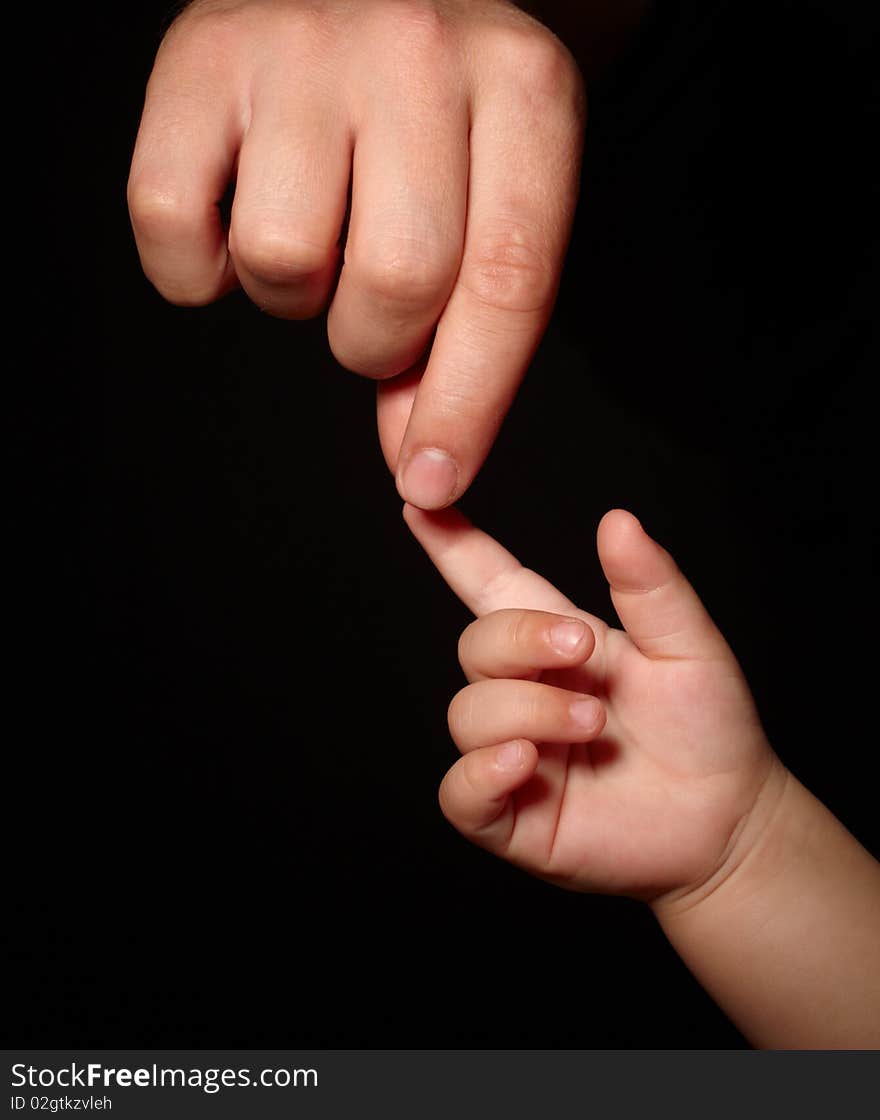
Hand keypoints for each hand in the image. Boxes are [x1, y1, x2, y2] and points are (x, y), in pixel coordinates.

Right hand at [127, 0, 585, 507]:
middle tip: (368, 304)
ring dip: (293, 295)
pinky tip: (230, 226)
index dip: (467, 404)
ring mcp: (301, 43)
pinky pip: (170, 222)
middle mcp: (417, 51)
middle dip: (377, 340)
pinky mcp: (198, 54)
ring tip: (310, 237)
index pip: (506, 280)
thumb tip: (422, 464)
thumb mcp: (493, 193)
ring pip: (283, 257)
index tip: (431, 484)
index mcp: (524, 90)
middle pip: (395, 283)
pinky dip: (194, 267)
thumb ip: (466, 327)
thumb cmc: (439, 111)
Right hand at [404, 503, 784, 901]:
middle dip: (521, 641)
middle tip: (584, 650)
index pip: (489, 585)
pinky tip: (526, 762)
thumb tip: (617, 520)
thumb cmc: (710, 728)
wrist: (730, 822)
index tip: (420, 505)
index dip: (452, 548)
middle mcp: (526, 692)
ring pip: (469, 715)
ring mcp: (513, 753)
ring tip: (593, 723)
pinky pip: (460, 792)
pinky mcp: (512, 816)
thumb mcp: (688, 646)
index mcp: (558, 643)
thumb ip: (649, 586)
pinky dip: (481, 772)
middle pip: (475, 646)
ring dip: (528, 710)